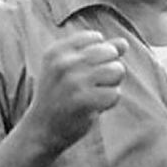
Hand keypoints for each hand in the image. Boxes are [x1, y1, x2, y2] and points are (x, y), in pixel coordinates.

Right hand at [21, 31, 126, 153]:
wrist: (42, 128)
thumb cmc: (60, 94)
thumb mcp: (69, 67)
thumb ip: (97, 51)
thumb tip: (124, 42)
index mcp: (57, 50)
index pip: (96, 38)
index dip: (98, 54)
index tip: (83, 70)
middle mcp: (64, 63)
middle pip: (110, 52)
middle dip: (109, 67)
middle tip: (91, 84)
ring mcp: (74, 82)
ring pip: (117, 70)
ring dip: (112, 84)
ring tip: (96, 93)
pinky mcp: (84, 102)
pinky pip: (115, 93)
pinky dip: (109, 101)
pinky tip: (94, 106)